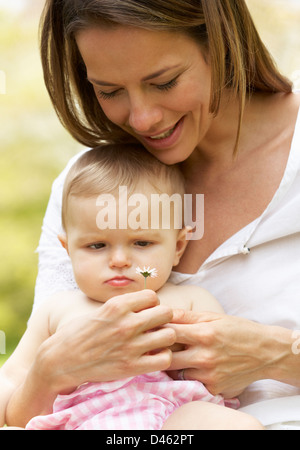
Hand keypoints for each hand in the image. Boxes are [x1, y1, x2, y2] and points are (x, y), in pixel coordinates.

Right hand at [36, 290, 175, 394]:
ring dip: (164, 338)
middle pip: (166, 313)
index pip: (152, 296)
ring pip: (170, 335)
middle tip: (153, 326)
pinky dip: (161, 357)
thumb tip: (145, 301)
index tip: (144, 312)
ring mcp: (130, 346)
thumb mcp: (100, 310)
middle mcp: (126, 323)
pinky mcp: (131, 367)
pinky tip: (151, 356)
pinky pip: (165, 358)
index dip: (151, 304)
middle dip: (162, 318)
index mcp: (117, 306)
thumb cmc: (78, 333)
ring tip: (154, 341)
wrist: (60, 361)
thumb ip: (123, 305)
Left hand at [167, 309, 277, 397]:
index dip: (157, 331)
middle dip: (160, 352)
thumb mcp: (214, 317)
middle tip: (160, 346)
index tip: (153, 329)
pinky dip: (189, 376)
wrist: (265, 353)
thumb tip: (162, 311)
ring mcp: (209, 376)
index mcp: (204, 335)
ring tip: (180, 355)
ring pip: (176, 373)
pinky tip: (196, 367)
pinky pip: (191, 384)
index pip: (168, 333)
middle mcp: (205, 357)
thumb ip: (186, 316)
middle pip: (166, 358)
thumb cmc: (238, 330)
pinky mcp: (214, 389)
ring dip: (174, 365)